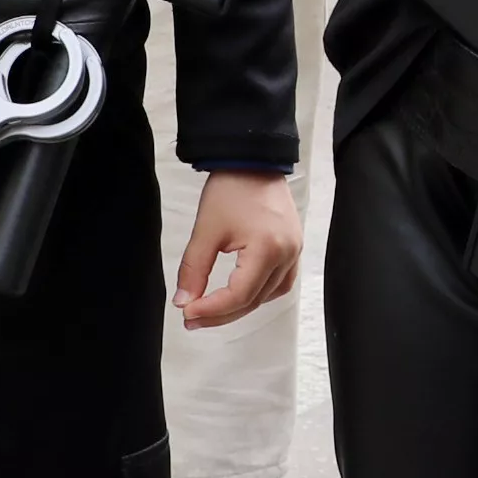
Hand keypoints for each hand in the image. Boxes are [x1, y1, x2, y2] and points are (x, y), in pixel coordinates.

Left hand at [177, 168, 302, 328]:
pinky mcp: (293, 247)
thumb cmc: (231, 188)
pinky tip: (239, 295)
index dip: (212, 310)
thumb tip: (184, 302)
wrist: (253, 159)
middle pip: (253, 300)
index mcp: (267, 249)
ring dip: (239, 307)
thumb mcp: (206, 230)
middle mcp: (287, 254)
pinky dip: (258, 294)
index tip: (187, 313)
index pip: (239, 295)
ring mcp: (294, 252)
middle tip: (192, 318)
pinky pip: (279, 283)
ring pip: (267, 296)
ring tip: (211, 309)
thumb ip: (193, 269)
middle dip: (221, 314)